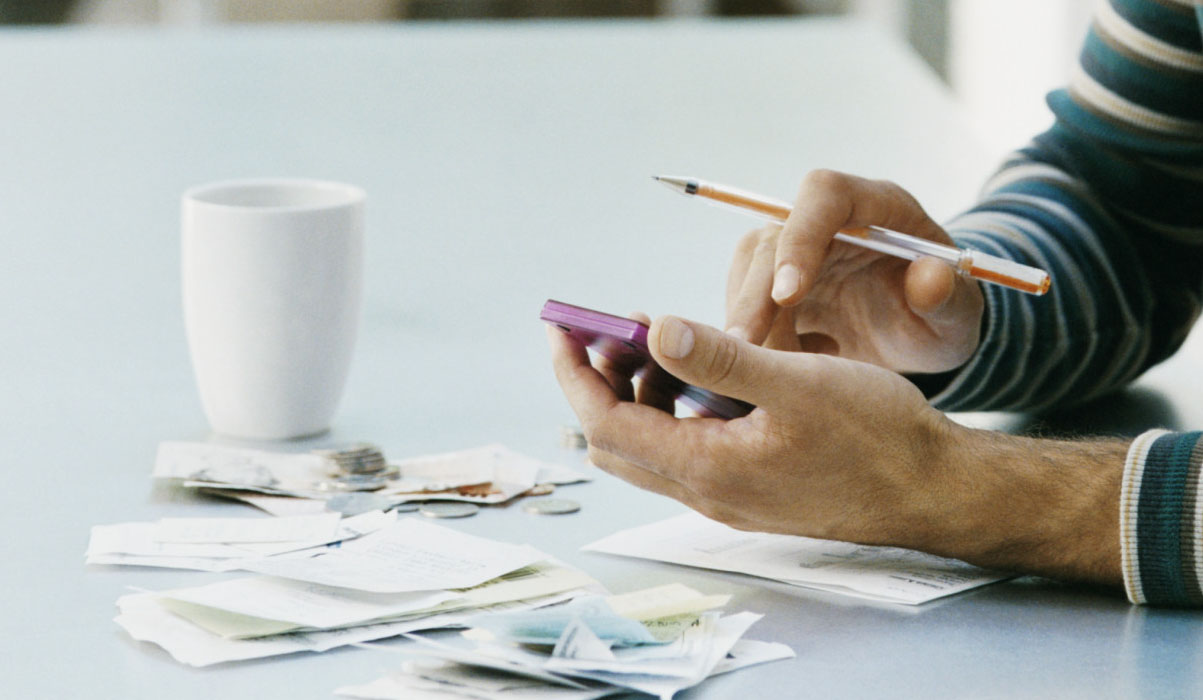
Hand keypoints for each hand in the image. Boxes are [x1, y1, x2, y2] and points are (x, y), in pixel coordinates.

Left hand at [547, 313, 1124, 583]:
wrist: (932, 489)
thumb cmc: (878, 436)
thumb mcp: (799, 383)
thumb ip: (722, 360)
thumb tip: (657, 331)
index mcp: (709, 468)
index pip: (605, 424)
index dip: (574, 374)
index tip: (559, 326)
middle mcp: (707, 491)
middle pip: (616, 439)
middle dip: (597, 382)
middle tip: (605, 330)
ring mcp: (727, 494)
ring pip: (650, 445)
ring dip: (638, 394)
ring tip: (657, 339)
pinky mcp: (748, 488)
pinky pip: (685, 449)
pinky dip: (674, 408)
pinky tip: (702, 370)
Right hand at [726, 170, 983, 373]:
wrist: (923, 333)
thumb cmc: (945, 314)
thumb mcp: (960, 314)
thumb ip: (950, 297)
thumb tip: (930, 279)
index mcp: (878, 205)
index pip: (825, 195)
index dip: (801, 237)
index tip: (789, 294)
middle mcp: (829, 219)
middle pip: (772, 237)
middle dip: (755, 294)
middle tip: (746, 348)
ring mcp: (797, 249)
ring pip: (748, 270)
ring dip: (746, 319)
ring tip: (768, 371)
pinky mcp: (775, 281)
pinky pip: (745, 302)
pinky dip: (754, 338)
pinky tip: (786, 370)